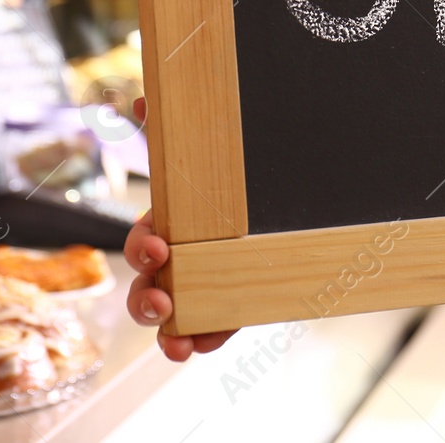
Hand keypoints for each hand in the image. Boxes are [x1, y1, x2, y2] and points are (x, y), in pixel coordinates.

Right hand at [123, 98, 237, 360]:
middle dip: (145, 299)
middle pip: (148, 286)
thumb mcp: (216, 147)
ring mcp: (205, 282)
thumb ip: (174, 127)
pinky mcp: (231, 302)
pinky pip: (211, 327)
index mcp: (174, 222)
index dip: (144, 248)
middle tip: (162, 302)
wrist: (303, 194)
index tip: (158, 249)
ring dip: (167, 331)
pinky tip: (204, 344)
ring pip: (173, 315)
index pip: (145, 239)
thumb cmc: (244, 171)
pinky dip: (204, 338)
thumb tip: (142, 99)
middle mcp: (183, 256)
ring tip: (176, 345)